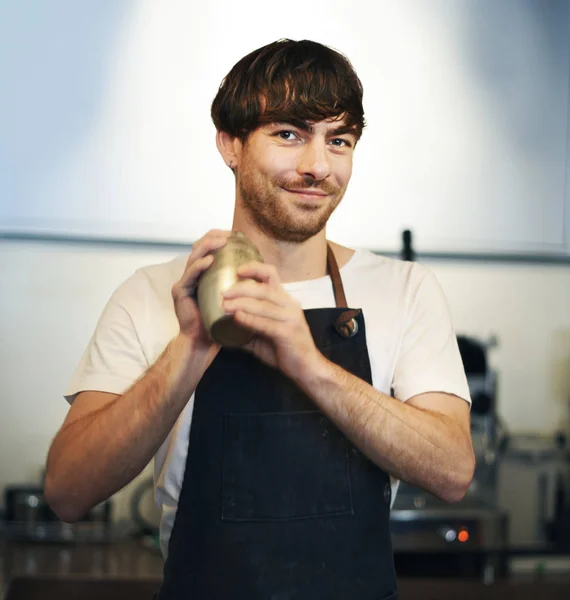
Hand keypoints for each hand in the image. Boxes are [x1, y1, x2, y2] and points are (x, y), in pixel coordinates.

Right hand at [171, 229, 230, 353]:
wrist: (203, 342)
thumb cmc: (219, 321)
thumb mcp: (232, 297)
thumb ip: (239, 283)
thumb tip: (262, 270)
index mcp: (204, 274)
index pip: (209, 249)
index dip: (220, 238)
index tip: (236, 234)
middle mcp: (192, 274)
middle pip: (200, 247)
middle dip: (214, 237)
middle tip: (229, 234)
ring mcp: (184, 281)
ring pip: (194, 256)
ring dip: (208, 246)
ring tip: (222, 241)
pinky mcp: (180, 291)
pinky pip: (190, 275)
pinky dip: (200, 266)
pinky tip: (210, 261)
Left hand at [221, 262, 321, 379]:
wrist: (307, 369)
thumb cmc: (286, 349)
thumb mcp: (265, 334)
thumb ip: (248, 326)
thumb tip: (222, 326)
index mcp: (285, 301)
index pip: (271, 275)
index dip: (254, 268)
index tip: (237, 270)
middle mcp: (290, 305)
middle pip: (264, 288)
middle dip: (241, 289)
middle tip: (223, 293)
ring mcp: (291, 318)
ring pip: (264, 304)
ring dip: (242, 303)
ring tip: (225, 305)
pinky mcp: (288, 333)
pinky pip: (266, 323)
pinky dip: (250, 319)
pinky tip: (237, 317)